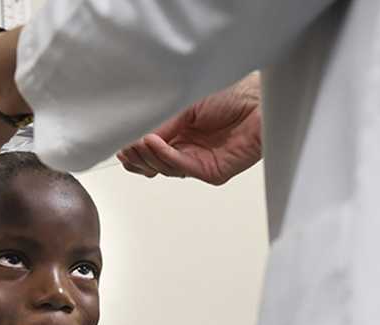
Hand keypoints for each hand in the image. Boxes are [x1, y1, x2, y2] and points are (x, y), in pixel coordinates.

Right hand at [117, 72, 261, 184]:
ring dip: (148, 155)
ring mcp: (198, 163)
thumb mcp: (184, 106)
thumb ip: (161, 125)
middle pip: (152, 165)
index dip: (133, 151)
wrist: (260, 101)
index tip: (119, 144)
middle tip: (125, 147)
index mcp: (179, 135)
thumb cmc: (231, 96)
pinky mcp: (211, 172)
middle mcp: (187, 151)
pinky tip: (153, 141)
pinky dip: (165, 156)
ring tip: (140, 139)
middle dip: (136, 157)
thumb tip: (135, 138)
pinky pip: (181, 168)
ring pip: (163, 169)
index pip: (148, 152)